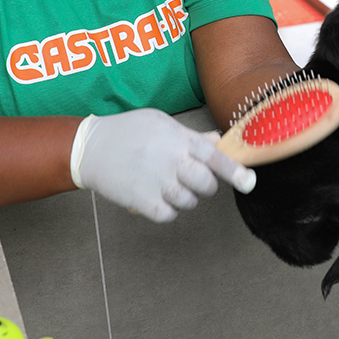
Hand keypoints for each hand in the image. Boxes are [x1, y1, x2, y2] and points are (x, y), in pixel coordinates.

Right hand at [70, 109, 255, 222]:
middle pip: (206, 185)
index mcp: (179, 139)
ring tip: (168, 185)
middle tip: (192, 179)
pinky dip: (167, 210)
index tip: (248, 182)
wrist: (90, 148)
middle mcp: (171, 161)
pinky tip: (156, 196)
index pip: (215, 157)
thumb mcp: (161, 122)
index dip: (234, 171)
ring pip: (190, 202)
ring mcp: (157, 182)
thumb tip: (218, 142)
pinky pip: (169, 215)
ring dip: (185, 198)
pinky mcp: (143, 201)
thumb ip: (191, 135)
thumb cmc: (128, 131)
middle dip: (205, 186)